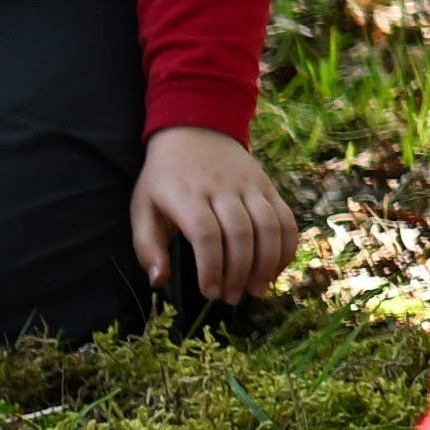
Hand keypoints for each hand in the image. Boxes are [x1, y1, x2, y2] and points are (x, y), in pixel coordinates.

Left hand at [132, 126, 293, 307]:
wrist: (195, 132)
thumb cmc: (164, 179)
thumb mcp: (142, 208)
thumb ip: (147, 246)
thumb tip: (158, 281)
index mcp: (185, 195)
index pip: (206, 234)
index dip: (211, 267)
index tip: (209, 292)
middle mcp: (221, 188)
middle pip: (240, 233)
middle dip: (239, 272)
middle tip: (232, 298)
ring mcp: (249, 186)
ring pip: (268, 226)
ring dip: (266, 263)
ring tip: (257, 289)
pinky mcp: (268, 186)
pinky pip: (286, 218)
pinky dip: (286, 247)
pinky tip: (276, 268)